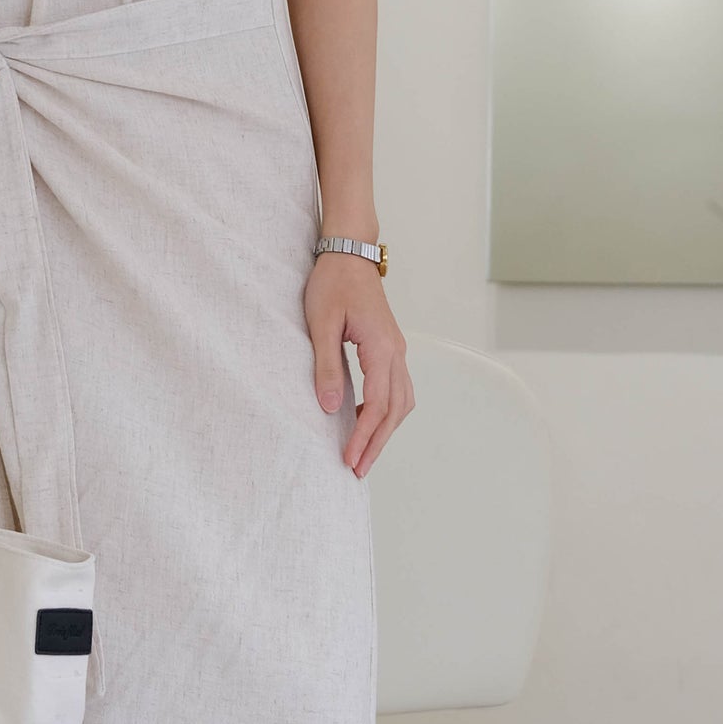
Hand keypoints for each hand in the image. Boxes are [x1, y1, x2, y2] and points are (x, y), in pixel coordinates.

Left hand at [304, 254, 412, 478]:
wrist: (349, 253)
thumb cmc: (332, 283)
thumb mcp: (321, 324)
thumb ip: (327, 366)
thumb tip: (331, 408)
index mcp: (381, 348)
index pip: (377, 405)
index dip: (364, 436)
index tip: (349, 460)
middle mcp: (396, 352)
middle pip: (395, 410)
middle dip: (377, 443)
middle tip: (357, 470)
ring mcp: (396, 350)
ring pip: (401, 402)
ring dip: (384, 430)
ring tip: (363, 453)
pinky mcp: (390, 348)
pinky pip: (396, 389)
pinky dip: (385, 411)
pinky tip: (362, 420)